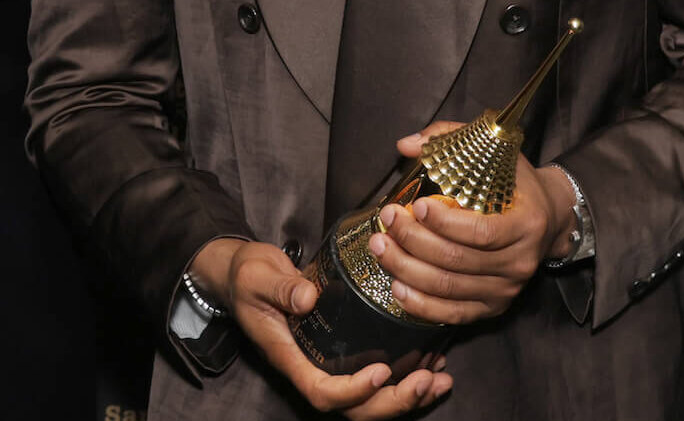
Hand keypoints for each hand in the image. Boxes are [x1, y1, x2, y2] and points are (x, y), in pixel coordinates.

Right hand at [191, 238, 451, 417]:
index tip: (381, 371)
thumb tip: (308, 297)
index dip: (353, 391)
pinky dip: (407, 377)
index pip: (320, 392)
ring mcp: (327, 363)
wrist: (243, 275)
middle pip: (353, 408)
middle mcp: (310, 367)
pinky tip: (433, 364)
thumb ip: (281, 287)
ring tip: (440, 379)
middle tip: (427, 380)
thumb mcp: (257, 276)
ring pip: (369, 400)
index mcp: (288, 356)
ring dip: (408, 396)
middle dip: (393, 401)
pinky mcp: (342, 352)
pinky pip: (375, 379)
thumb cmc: (248, 276)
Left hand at [367, 122, 577, 324]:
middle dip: (413, 241)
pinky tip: (397, 286)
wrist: (549, 219)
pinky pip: (453, 314)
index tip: (416, 206)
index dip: (444, 223)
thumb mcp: (494, 152)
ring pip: (448, 287)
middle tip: (387, 220)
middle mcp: (519, 261)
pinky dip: (422, 305)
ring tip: (381, 247)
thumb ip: (449, 139)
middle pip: (457, 260)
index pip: (481, 232)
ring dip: (407, 269)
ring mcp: (507, 289)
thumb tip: (405, 145)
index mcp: (525, 223)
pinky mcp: (493, 307)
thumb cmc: (516, 184)